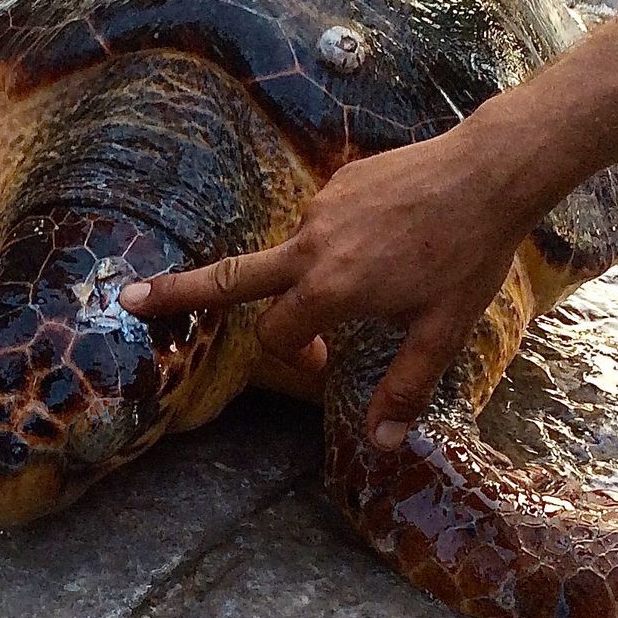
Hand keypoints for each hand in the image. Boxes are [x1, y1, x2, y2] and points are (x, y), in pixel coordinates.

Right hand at [119, 116, 570, 448]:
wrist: (488, 171)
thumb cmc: (468, 255)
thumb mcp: (442, 332)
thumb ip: (405, 388)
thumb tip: (381, 446)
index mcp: (330, 288)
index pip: (274, 333)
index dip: (293, 355)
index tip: (322, 360)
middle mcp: (311, 246)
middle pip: (228, 276)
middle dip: (176, 291)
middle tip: (129, 299)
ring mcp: (322, 208)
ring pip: (298, 255)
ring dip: (314, 274)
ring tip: (387, 268)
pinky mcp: (339, 182)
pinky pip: (326, 222)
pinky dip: (342, 240)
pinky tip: (395, 237)